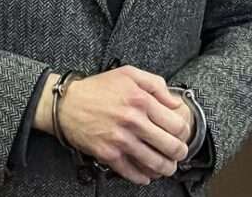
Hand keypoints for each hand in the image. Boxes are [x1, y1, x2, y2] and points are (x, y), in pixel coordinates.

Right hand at [36, 66, 190, 184]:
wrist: (66, 104)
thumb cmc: (98, 88)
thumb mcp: (128, 74)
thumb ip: (156, 84)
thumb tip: (175, 102)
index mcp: (141, 100)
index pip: (176, 124)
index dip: (184, 133)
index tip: (182, 135)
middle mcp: (133, 121)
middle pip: (170, 146)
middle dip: (179, 153)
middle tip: (179, 153)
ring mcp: (121, 140)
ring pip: (155, 163)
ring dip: (166, 168)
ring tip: (167, 167)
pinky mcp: (108, 154)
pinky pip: (132, 172)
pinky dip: (143, 177)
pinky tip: (147, 175)